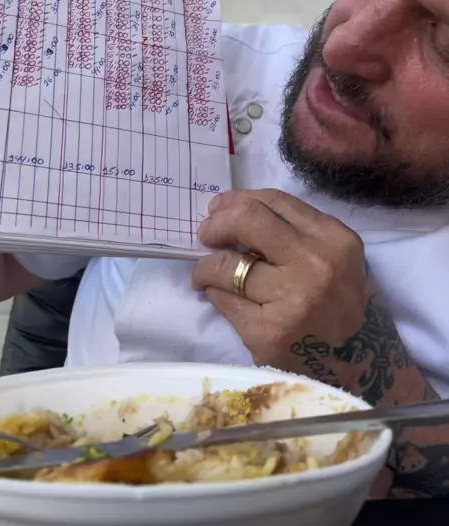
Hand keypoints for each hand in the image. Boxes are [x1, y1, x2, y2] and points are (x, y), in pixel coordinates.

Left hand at [193, 189, 378, 393]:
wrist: (363, 368)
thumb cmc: (341, 305)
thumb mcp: (336, 257)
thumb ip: (295, 232)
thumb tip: (234, 214)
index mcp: (333, 238)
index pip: (273, 201)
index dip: (237, 200)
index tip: (220, 209)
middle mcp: (315, 264)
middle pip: (246, 219)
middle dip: (216, 224)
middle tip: (206, 235)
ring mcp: (291, 299)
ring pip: (226, 263)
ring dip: (207, 266)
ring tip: (207, 273)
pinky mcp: (268, 333)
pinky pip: (224, 300)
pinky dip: (214, 294)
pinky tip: (221, 297)